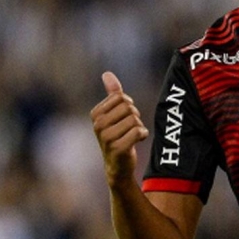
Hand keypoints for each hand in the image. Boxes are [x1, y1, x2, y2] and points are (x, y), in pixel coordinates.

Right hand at [90, 72, 149, 186]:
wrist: (118, 165)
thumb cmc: (118, 135)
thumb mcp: (114, 113)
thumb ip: (113, 93)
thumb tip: (107, 73)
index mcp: (95, 114)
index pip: (121, 97)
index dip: (129, 106)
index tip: (124, 117)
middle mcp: (98, 125)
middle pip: (128, 107)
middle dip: (135, 116)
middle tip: (129, 128)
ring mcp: (106, 138)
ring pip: (135, 120)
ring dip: (139, 127)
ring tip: (131, 136)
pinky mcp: (117, 148)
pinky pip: (139, 132)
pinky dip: (143, 135)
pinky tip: (136, 142)